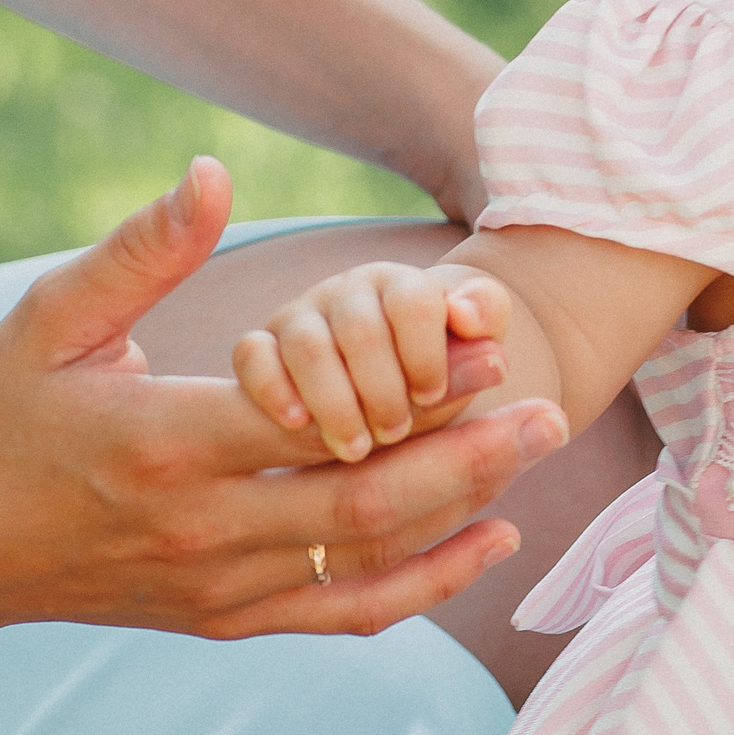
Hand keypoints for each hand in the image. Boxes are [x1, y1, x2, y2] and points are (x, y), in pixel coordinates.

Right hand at [0, 160, 564, 643]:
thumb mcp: (49, 319)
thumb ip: (140, 251)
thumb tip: (214, 172)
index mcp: (167, 443)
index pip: (319, 417)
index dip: (414, 387)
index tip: (485, 342)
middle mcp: (202, 529)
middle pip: (367, 501)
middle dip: (470, 456)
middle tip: (547, 409)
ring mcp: (217, 586)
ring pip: (368, 561)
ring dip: (462, 513)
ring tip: (534, 457)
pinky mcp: (224, 621)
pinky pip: (344, 612)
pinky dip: (423, 585)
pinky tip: (487, 540)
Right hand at [234, 257, 512, 461]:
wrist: (392, 383)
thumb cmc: (440, 365)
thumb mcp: (473, 347)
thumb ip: (482, 322)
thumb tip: (470, 316)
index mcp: (402, 285)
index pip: (412, 302)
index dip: (426, 354)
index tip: (432, 395)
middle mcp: (347, 293)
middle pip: (360, 330)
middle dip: (382, 390)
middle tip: (396, 434)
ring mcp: (299, 319)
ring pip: (307, 347)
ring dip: (334, 402)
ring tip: (356, 448)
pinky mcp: (261, 348)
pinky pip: (251, 355)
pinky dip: (272, 389)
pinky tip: (297, 423)